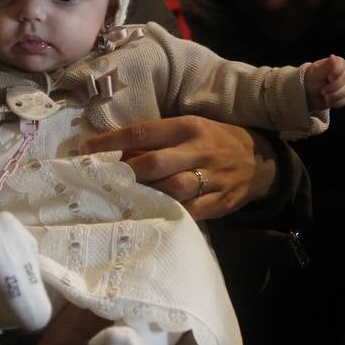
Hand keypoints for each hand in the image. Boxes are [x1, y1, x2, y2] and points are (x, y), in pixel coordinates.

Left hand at [79, 116, 276, 220]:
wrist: (259, 161)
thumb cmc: (213, 142)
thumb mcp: (188, 130)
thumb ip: (156, 141)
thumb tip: (114, 150)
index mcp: (187, 127)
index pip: (143, 131)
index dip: (112, 142)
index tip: (85, 151)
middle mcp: (198, 150)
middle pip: (155, 163)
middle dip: (125, 174)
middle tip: (100, 182)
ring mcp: (211, 178)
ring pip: (173, 188)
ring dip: (145, 196)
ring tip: (120, 202)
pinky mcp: (219, 202)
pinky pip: (190, 212)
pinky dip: (168, 215)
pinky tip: (148, 218)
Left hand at [304, 54, 344, 109]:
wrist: (304, 95)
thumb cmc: (308, 80)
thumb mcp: (314, 73)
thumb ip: (326, 66)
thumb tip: (334, 57)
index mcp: (332, 64)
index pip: (341, 63)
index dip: (337, 71)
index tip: (329, 77)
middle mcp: (338, 74)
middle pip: (344, 79)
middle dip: (333, 86)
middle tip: (322, 91)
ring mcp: (340, 85)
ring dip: (335, 95)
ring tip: (324, 96)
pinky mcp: (340, 96)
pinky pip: (344, 100)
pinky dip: (335, 102)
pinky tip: (327, 101)